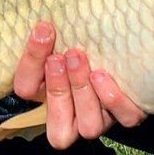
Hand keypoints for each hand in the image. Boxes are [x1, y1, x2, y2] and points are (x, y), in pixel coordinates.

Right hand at [12, 21, 146, 148]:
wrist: (126, 51)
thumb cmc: (84, 43)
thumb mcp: (62, 40)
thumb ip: (49, 39)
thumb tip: (44, 27)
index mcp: (47, 96)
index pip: (26, 90)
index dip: (31, 62)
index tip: (44, 32)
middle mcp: (72, 116)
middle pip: (58, 127)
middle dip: (57, 88)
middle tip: (60, 57)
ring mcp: (101, 119)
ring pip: (89, 126)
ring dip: (82, 92)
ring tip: (79, 60)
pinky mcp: (127, 114)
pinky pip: (124, 118)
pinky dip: (114, 100)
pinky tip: (102, 75)